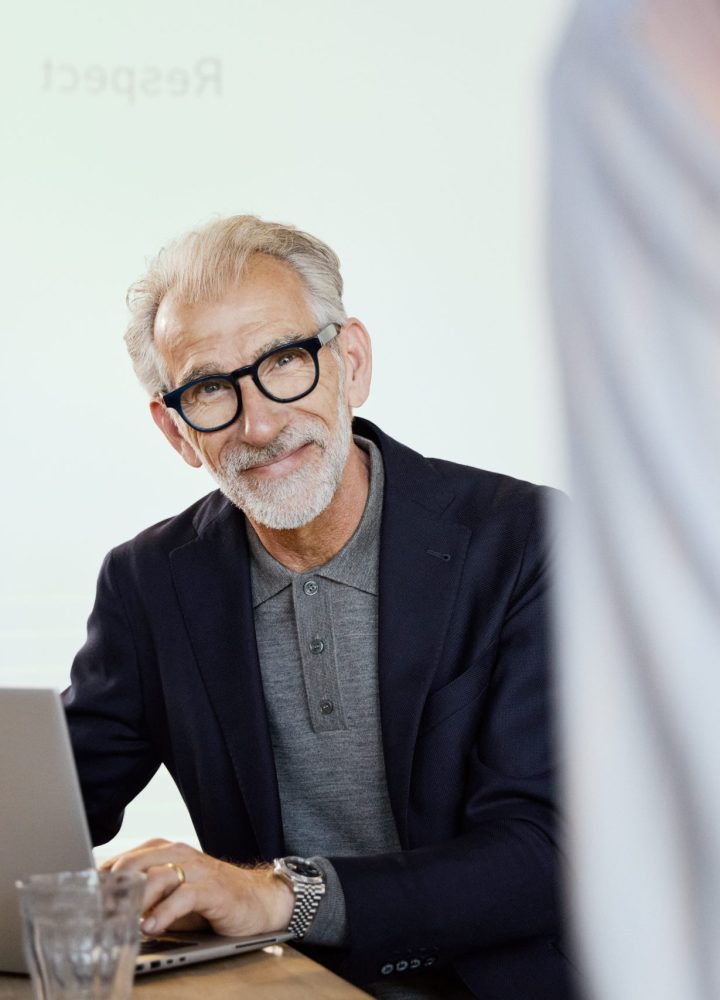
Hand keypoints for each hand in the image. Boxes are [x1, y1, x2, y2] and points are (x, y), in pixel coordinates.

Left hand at [101, 838, 293, 937]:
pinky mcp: (212, 888)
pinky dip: (164, 912)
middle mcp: (178, 854)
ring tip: (119, 922)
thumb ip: (142, 895)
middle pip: (134, 864)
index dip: (100, 879)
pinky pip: (183, 895)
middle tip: (95, 913)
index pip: (123, 859)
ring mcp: (196, 869)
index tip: (82, 901)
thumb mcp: (170, 895)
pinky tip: (151, 926)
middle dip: (112, 889)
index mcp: (164, 851)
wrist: (257, 900)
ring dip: (134, 901)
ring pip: (156, 877)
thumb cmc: (208, 899)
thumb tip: (102, 908)